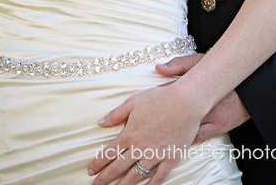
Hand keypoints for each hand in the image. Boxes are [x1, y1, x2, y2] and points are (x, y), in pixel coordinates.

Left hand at [88, 83, 205, 184]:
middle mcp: (140, 148)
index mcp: (129, 134)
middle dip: (106, 177)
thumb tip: (100, 123)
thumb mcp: (132, 102)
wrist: (185, 103)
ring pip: (137, 174)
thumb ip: (115, 115)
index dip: (98, 163)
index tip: (91, 170)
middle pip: (119, 167)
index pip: (109, 153)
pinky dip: (152, 184)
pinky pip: (160, 176)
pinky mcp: (171, 158)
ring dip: (125, 184)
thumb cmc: (158, 99)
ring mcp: (156, 154)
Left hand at [156, 53, 249, 141]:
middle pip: (173, 113)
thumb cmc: (224, 71)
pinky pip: (197, 137)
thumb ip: (180, 64)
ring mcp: (209, 117)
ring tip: (156, 133)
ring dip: (170, 131)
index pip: (168, 93)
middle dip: (159, 117)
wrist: (251, 87)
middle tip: (147, 121)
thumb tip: (158, 68)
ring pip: (183, 129)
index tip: (146, 103)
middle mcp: (201, 104)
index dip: (155, 99)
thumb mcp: (202, 61)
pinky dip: (185, 140)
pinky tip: (175, 142)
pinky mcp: (219, 127)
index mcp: (194, 86)